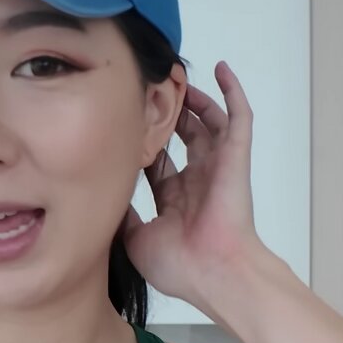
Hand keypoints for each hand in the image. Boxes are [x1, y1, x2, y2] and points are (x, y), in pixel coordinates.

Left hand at [122, 60, 269, 317]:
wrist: (214, 272)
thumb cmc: (180, 265)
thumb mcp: (136, 238)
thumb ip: (122, 214)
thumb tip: (103, 194)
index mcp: (176, 200)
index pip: (158, 163)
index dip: (144, 143)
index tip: (123, 124)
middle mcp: (197, 180)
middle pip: (183, 138)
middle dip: (168, 117)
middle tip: (150, 93)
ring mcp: (217, 167)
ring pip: (208, 122)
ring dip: (195, 100)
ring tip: (177, 78)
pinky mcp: (235, 156)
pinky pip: (239, 117)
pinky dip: (232, 92)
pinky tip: (220, 70)